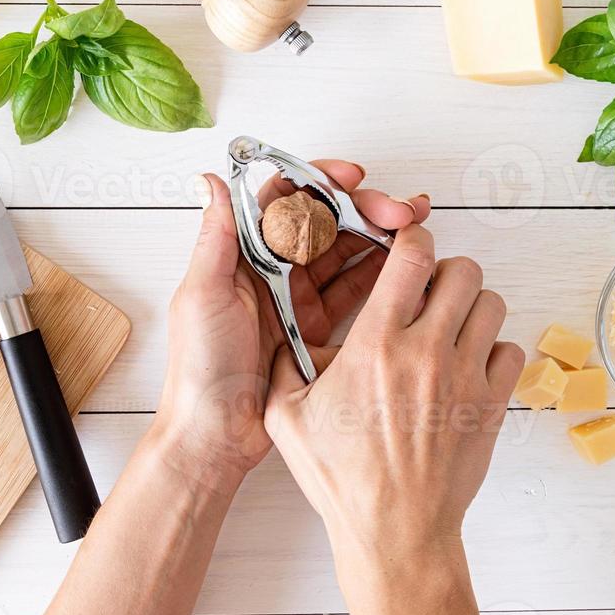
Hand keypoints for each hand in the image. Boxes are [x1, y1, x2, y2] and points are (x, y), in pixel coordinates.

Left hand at [154, 162, 429, 491]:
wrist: (214, 436)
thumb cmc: (199, 369)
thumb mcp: (202, 295)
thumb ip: (217, 238)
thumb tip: (215, 179)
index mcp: (242, 255)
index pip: (285, 199)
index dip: (321, 182)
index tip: (354, 179)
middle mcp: (270, 270)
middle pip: (324, 221)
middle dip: (365, 208)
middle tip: (401, 213)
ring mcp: (295, 299)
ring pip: (343, 252)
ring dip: (378, 235)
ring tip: (415, 232)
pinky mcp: (315, 329)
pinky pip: (352, 291)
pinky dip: (380, 275)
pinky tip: (406, 266)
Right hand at [263, 224, 523, 562]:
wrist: (394, 531)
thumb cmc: (342, 480)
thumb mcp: (286, 418)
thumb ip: (283, 364)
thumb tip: (285, 333)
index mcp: (375, 344)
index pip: (413, 256)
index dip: (413, 238)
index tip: (406, 244)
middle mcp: (426, 351)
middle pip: (464, 270)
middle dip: (445, 272)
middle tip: (428, 292)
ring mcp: (465, 376)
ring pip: (492, 304)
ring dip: (471, 307)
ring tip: (449, 327)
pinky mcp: (492, 404)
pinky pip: (510, 350)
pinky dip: (494, 349)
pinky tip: (467, 366)